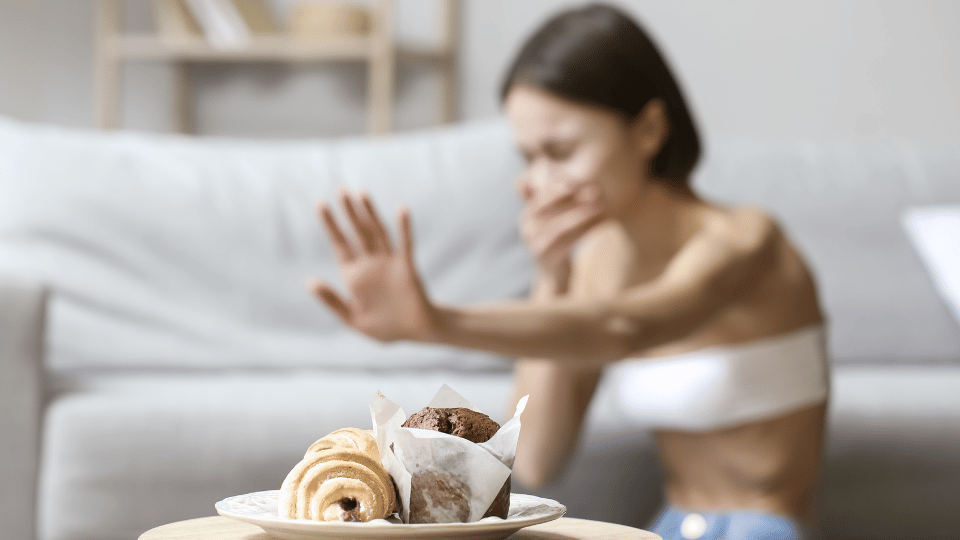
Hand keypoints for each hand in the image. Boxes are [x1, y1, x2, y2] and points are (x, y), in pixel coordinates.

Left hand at [309, 190, 437, 342]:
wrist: (414, 333)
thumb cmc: (384, 327)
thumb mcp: (352, 318)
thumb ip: (332, 301)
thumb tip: (310, 282)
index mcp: (354, 275)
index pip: (340, 244)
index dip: (331, 224)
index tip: (321, 204)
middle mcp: (370, 263)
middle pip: (357, 232)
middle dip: (349, 212)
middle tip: (341, 190)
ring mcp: (389, 263)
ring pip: (378, 232)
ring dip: (370, 213)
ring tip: (361, 192)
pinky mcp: (407, 267)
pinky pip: (405, 245)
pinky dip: (404, 228)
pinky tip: (402, 210)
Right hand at [517, 178, 604, 282]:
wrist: (554, 276)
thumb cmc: (557, 241)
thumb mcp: (551, 217)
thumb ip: (549, 194)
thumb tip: (543, 161)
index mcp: (528, 214)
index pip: (538, 193)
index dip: (556, 185)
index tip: (575, 178)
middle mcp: (527, 227)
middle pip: (544, 206)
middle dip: (569, 196)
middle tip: (593, 189)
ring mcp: (534, 243)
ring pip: (558, 225)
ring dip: (581, 214)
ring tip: (601, 205)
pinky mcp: (546, 256)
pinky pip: (568, 241)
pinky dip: (587, 230)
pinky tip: (603, 222)